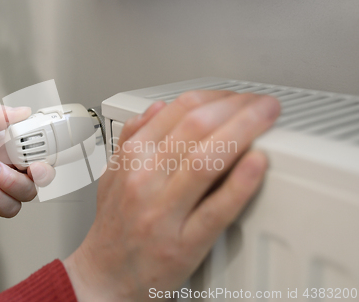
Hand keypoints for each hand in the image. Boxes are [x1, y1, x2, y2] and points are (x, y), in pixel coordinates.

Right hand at [64, 91, 279, 300]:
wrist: (105, 276)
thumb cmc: (113, 228)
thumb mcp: (111, 175)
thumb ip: (131, 138)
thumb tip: (157, 109)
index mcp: (132, 160)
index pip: (178, 111)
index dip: (215, 97)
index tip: (236, 97)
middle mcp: (144, 180)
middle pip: (196, 128)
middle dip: (236, 107)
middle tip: (262, 103)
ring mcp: (163, 212)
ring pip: (206, 160)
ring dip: (243, 132)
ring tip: (267, 119)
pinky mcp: (184, 244)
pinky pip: (215, 210)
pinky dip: (239, 184)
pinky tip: (258, 164)